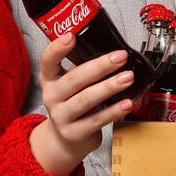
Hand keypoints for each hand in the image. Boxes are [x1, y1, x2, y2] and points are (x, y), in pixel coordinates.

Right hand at [38, 32, 138, 156]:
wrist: (65, 139)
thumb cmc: (72, 104)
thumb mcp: (69, 85)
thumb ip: (82, 69)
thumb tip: (110, 52)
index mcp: (49, 79)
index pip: (47, 60)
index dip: (57, 48)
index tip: (71, 36)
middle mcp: (52, 97)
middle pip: (74, 79)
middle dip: (99, 67)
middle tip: (120, 57)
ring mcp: (61, 117)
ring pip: (86, 100)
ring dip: (109, 87)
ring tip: (128, 78)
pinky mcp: (74, 133)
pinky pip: (97, 120)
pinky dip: (114, 111)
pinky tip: (127, 103)